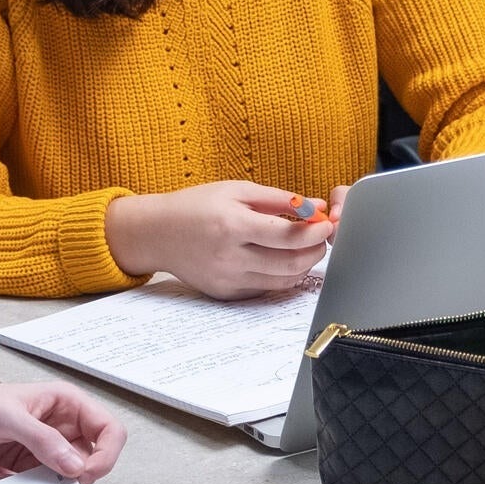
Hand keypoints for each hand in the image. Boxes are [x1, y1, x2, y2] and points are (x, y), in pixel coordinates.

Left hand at [0, 378, 126, 483]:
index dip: (105, 454)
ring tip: (6, 471)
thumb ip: (45, 441)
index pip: (108, 430)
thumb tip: (77, 467)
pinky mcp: (20, 471)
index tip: (86, 473)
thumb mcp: (7, 417)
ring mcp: (39, 451)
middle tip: (44, 477)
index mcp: (64, 404)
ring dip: (37, 483)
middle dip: (68, 475)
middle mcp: (57, 428)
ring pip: (61, 480)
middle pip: (90, 460)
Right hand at [102, 180, 335, 297]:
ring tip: (306, 248)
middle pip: (289, 263)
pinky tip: (283, 261)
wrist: (157, 233)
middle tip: (321, 238)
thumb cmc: (196, 205)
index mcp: (232, 225)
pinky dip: (281, 276)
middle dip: (314, 251)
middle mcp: (230, 257)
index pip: (286, 236)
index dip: (314, 232)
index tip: (327, 224)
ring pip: (281, 280)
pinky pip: (265, 288)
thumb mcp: (237, 191)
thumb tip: (316, 206)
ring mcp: (227, 279)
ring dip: (302, 265)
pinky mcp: (225, 293)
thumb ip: (278, 199)